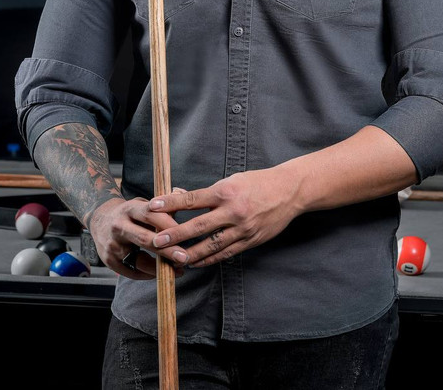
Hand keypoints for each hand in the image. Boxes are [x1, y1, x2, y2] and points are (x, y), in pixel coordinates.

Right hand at [88, 192, 189, 279]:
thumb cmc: (130, 213)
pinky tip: (162, 273)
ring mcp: (112, 245)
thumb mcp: (142, 204)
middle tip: (184, 257)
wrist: (100, 220)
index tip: (184, 231)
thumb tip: (185, 204)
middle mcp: (119, 226)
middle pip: (144, 239)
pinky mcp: (109, 261)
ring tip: (178, 270)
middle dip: (166, 250)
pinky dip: (148, 274)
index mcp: (129, 209)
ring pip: (138, 260)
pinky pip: (132, 272)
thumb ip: (162, 208)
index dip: (167, 223)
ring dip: (160, 267)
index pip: (149, 214)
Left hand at [148, 167, 301, 267]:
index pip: (192, 199)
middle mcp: (233, 211)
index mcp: (226, 191)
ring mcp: (242, 228)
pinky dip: (209, 259)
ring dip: (190, 253)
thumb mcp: (232, 180)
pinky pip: (226, 253)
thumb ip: (207, 192)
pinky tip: (196, 262)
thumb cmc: (258, 182)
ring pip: (211, 245)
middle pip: (198, 226)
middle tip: (155, 242)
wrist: (290, 191)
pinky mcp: (251, 240)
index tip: (152, 206)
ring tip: (172, 258)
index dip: (171, 203)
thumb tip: (180, 194)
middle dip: (175, 235)